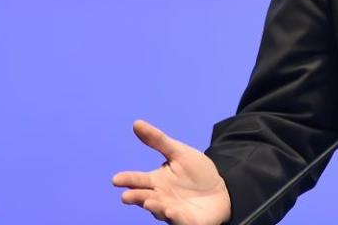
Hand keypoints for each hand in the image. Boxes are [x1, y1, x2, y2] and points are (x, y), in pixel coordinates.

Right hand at [113, 120, 231, 224]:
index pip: (139, 181)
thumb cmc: (197, 173)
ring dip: (155, 207)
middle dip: (136, 198)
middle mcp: (161, 198)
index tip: (116, 179)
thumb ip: (158, 141)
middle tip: (126, 196)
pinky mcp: (188, 221)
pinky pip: (180, 220)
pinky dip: (175, 216)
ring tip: (149, 202)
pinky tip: (171, 210)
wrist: (221, 190)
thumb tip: (136, 123)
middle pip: (145, 198)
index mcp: (156, 182)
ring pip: (160, 211)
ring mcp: (173, 211)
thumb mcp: (179, 153)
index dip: (128, 180)